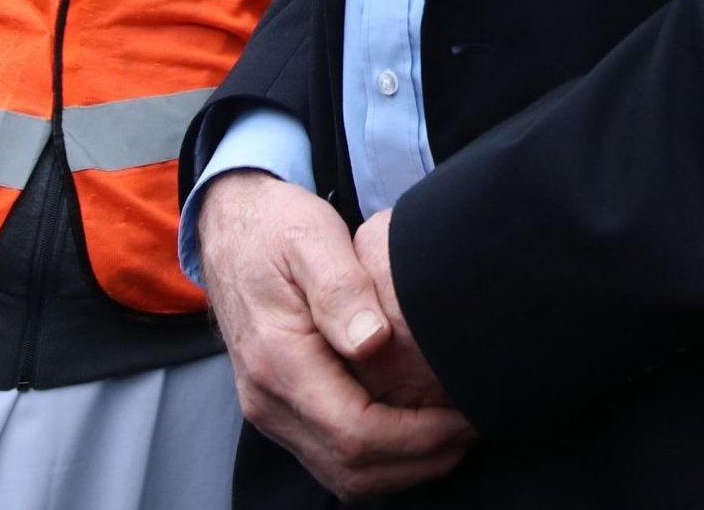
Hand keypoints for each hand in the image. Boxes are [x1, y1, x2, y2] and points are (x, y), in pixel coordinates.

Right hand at [196, 171, 475, 497]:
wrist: (231, 229)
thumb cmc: (276, 228)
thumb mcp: (310, 238)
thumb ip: (339, 289)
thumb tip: (371, 341)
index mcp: (278, 360)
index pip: (354, 432)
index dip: (418, 437)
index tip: (463, 417)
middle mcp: (269, 399)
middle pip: (351, 469)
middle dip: (421, 460)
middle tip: (473, 428)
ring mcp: (271, 409)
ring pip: (341, 476)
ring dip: (403, 467)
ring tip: (454, 434)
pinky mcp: (280, 408)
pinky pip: (330, 458)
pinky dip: (378, 459)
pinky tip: (416, 430)